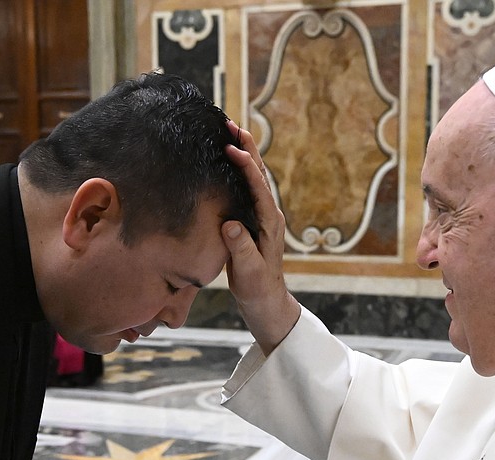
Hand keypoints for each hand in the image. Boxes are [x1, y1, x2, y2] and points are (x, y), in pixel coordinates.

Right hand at [224, 120, 300, 353]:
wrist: (267, 302)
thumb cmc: (258, 288)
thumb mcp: (249, 271)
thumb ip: (241, 248)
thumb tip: (231, 224)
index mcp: (270, 222)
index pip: (258, 186)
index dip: (246, 165)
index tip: (231, 148)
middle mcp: (268, 214)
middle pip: (259, 174)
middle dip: (247, 147)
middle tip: (231, 123)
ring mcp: (262, 217)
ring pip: (252, 179)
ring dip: (243, 154)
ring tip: (228, 132)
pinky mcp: (252, 222)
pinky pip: (245, 190)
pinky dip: (237, 172)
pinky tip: (225, 163)